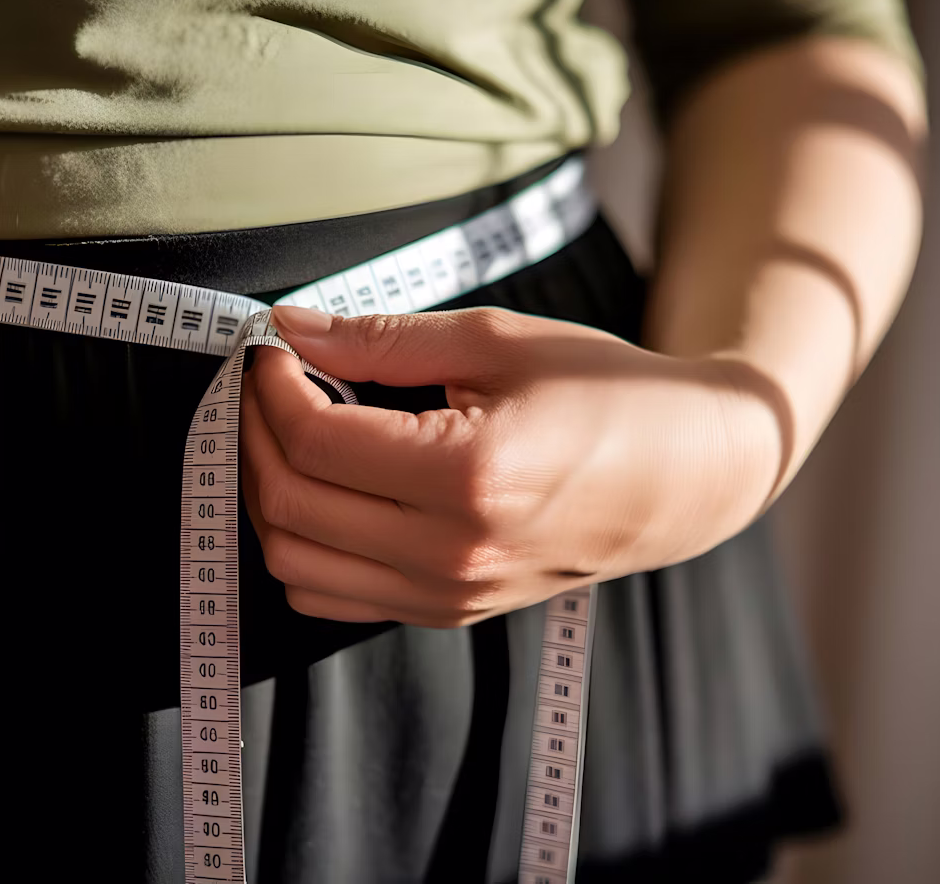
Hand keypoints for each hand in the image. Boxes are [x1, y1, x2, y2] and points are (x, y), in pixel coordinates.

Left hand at [240, 304, 781, 627]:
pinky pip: (330, 597)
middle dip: (253, 433)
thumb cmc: (605, 392)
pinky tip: (320, 489)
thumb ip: (383, 339)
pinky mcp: (447, 613)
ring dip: (265, 492)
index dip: (271, 386)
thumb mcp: (498, 341)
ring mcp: (447, 595)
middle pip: (289, 503)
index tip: (272, 348)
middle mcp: (450, 552)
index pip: (314, 439)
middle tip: (267, 383)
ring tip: (284, 433)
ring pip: (293, 564)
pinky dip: (300, 545)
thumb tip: (292, 327)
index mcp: (468, 476)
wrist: (686, 475)